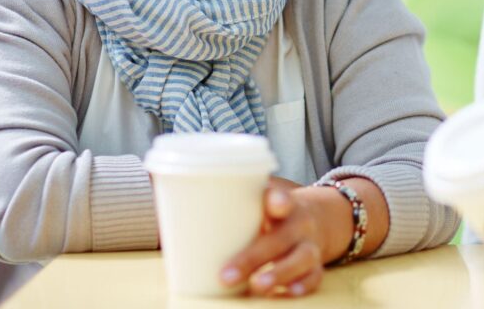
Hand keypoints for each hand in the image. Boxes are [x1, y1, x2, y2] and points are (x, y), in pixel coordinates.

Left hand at [218, 177, 332, 297]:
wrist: (321, 218)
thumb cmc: (274, 214)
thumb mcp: (260, 202)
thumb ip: (226, 202)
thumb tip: (163, 190)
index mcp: (282, 204)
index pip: (281, 197)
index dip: (277, 200)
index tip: (273, 205)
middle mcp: (297, 224)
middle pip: (279, 238)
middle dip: (254, 257)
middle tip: (225, 275)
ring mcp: (308, 244)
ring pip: (300, 258)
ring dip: (279, 273)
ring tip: (257, 286)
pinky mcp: (315, 264)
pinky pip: (314, 276)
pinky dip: (303, 285)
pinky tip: (289, 293)